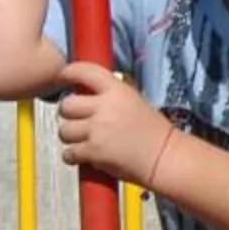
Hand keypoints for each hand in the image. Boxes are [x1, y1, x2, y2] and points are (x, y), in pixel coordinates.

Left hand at [55, 61, 176, 186]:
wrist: (165, 158)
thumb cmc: (154, 132)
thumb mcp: (134, 101)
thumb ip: (110, 96)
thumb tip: (84, 95)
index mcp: (118, 90)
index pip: (85, 71)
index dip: (69, 72)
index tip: (63, 76)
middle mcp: (105, 107)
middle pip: (67, 105)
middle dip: (68, 114)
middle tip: (77, 120)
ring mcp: (98, 130)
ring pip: (64, 130)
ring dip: (69, 137)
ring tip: (81, 141)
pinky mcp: (94, 152)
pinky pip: (69, 153)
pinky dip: (72, 156)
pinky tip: (83, 156)